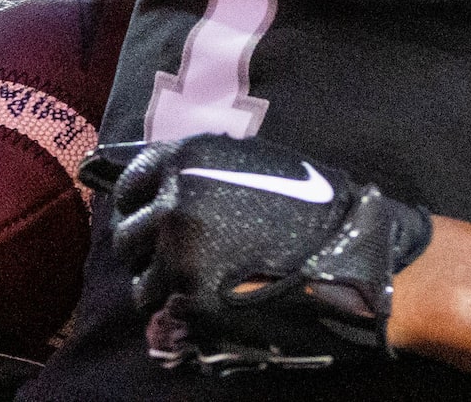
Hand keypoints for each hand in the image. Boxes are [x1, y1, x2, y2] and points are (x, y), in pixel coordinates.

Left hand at [100, 134, 432, 372]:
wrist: (342, 249)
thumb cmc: (308, 202)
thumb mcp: (252, 162)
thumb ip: (203, 171)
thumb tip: (165, 185)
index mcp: (187, 161)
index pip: (130, 182)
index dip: (137, 200)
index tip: (146, 212)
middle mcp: (172, 203)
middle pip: (128, 235)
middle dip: (145, 246)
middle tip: (171, 255)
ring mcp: (176, 253)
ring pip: (141, 278)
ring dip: (161, 280)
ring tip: (194, 281)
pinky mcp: (188, 296)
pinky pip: (164, 308)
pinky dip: (179, 307)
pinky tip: (208, 299)